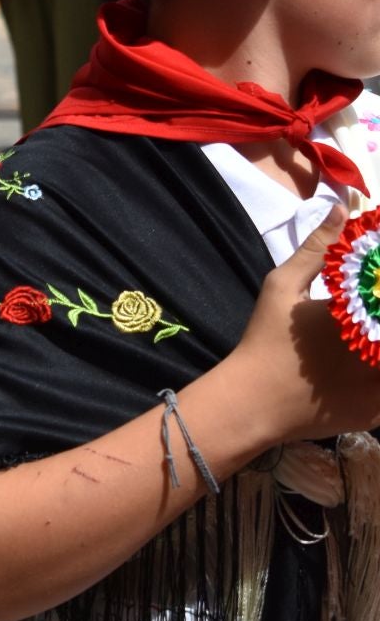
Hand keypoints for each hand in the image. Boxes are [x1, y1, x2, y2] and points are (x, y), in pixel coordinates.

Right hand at [225, 206, 379, 445]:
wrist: (252, 401)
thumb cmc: (266, 339)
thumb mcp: (282, 286)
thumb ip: (316, 248)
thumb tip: (342, 208)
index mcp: (358, 315)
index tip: (373, 286)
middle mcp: (374, 350)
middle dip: (379, 311)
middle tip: (370, 311)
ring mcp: (378, 385)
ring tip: (367, 335)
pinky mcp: (376, 412)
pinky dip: (378, 379)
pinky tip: (364, 367)